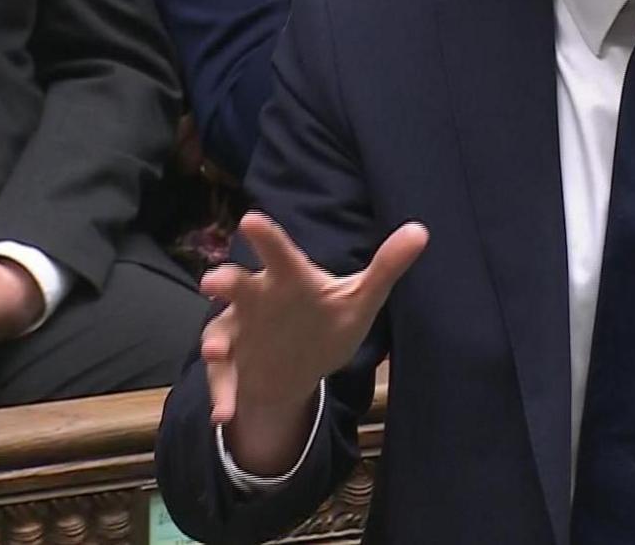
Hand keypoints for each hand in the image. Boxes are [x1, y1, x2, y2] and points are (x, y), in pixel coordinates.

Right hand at [201, 211, 426, 475]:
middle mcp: (257, 300)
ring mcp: (240, 334)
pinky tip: (224, 415)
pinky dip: (223, 396)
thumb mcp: (360, 298)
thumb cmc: (327, 321)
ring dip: (216, 341)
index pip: (279, 255)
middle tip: (213, 283)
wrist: (298, 367)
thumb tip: (421, 230)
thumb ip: (386, 266)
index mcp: (289, 279)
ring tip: (217, 351)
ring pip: (220, 331)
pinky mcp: (232, 368)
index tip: (251, 220)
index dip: (266, 238)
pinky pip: (223, 380)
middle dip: (224, 282)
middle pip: (237, 287)